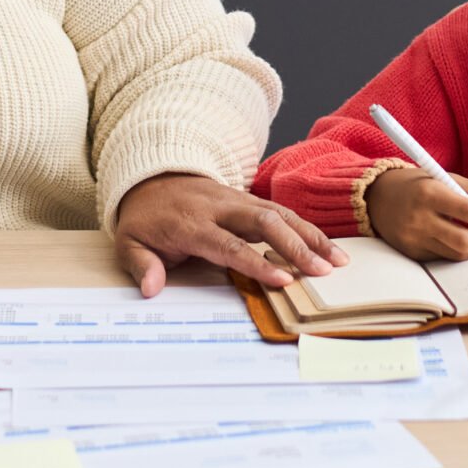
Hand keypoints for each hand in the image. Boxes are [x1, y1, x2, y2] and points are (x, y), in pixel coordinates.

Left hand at [111, 173, 347, 297]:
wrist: (150, 178)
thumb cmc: (145, 219)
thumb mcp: (129, 242)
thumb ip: (141, 265)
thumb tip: (150, 289)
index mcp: (191, 222)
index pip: (229, 244)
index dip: (257, 262)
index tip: (282, 280)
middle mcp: (220, 207)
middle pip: (264, 221)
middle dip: (297, 246)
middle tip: (323, 271)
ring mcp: (237, 199)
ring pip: (279, 212)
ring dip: (311, 236)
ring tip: (339, 261)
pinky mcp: (248, 198)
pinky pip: (281, 210)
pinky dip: (306, 227)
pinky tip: (327, 246)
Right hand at [364, 168, 467, 261]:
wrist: (375, 198)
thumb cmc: (414, 185)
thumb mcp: (442, 177)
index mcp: (428, 194)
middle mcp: (419, 219)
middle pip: (465, 241)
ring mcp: (414, 239)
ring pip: (458, 254)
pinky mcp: (413, 254)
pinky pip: (444, 258)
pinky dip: (457, 250)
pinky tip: (457, 237)